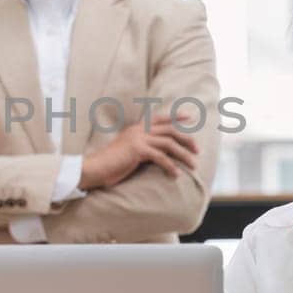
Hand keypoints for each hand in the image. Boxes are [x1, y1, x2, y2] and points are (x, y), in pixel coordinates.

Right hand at [79, 113, 198, 190]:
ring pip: (169, 144)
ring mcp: (138, 139)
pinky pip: (160, 157)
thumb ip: (142, 147)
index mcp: (137, 128)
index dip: (176, 117)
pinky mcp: (137, 150)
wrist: (95, 168)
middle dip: (186, 139)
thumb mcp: (128, 151)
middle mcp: (139, 130)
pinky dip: (171, 166)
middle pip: (170, 130)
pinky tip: (176, 174)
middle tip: (197, 150)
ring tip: (193, 165)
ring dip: (184, 155)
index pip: (160, 118)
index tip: (190, 118)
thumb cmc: (112, 164)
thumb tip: (156, 152)